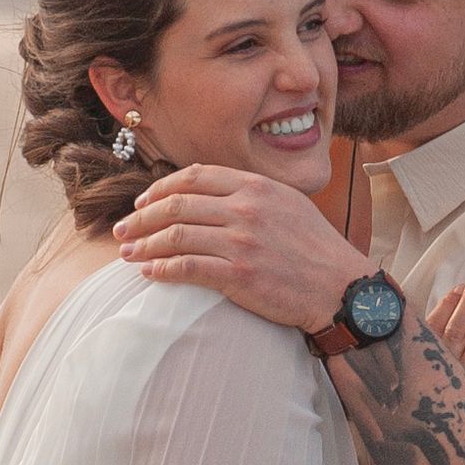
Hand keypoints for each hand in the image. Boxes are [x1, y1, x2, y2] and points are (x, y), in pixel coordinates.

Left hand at [114, 165, 365, 331]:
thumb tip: (212, 197)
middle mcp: (246, 209)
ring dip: (145, 244)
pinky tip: (149, 273)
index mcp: (255, 187)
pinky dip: (162, 269)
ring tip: (127, 254)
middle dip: (142, 217)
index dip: (162, 188)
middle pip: (178, 204)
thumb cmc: (316, 250)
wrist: (341, 288)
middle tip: (123, 229)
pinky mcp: (240, 274)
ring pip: (177, 235)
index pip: (195, 176)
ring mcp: (242, 241)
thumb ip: (250, 196)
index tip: (143, 201)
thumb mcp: (287, 205)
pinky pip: (188, 267)